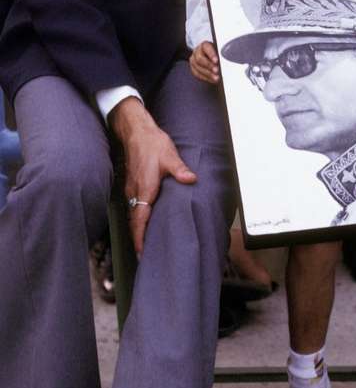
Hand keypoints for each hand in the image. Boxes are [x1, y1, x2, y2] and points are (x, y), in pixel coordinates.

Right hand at [110, 97, 196, 255]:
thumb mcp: (169, 156)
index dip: (139, 239)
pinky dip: (138, 218)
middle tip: (144, 256)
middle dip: (137, 240)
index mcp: (144, 189)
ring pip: (133, 214)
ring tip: (145, 244)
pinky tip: (146, 221)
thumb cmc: (151, 143)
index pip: (138, 221)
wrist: (135, 131)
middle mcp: (134, 192)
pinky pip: (133, 206)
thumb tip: (191, 179)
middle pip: (134, 222)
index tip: (141, 254)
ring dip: (138, 229)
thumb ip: (180, 170)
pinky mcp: (131, 184)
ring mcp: (131, 188)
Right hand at [190, 40, 219, 84]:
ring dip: (208, 74)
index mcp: (204, 45)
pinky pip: (197, 74)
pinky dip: (205, 78)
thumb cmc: (216, 53)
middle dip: (209, 65)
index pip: (206, 48)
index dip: (211, 54)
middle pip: (200, 59)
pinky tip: (212, 80)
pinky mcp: (193, 68)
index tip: (216, 60)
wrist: (209, 56)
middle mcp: (197, 51)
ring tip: (216, 78)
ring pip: (197, 67)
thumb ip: (221, 54)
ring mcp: (193, 60)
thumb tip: (227, 58)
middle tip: (216, 70)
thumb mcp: (219, 50)